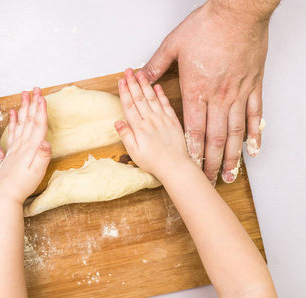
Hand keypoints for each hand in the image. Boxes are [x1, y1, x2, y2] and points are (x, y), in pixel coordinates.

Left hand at [0, 88, 50, 203]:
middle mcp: (23, 144)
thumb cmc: (23, 186)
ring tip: (24, 94)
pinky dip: (12, 121)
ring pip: (21, 122)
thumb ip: (42, 157)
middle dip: (33, 103)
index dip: (41, 110)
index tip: (42, 96)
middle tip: (35, 89)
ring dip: (23, 108)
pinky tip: (12, 113)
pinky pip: (12, 132)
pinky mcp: (11, 152)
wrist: (5, 195)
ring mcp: (16, 147)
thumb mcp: (37, 173)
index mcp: (31, 148)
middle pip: (30, 119)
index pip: (37, 125)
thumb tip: (46, 142)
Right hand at [115, 69, 190, 180]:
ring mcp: (162, 119)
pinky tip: (157, 86)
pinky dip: (161, 94)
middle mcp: (150, 120)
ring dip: (145, 84)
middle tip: (128, 70)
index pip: (129, 105)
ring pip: (151, 97)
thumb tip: (117, 122)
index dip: (124, 91)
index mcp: (138, 127)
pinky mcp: (173, 121)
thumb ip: (125, 135)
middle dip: (132, 82)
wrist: (175, 166)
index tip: (121, 80)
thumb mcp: (133, 152)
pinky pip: (166, 104)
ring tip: (140, 73)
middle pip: (139, 97)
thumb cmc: (153, 162)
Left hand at [142, 1, 270, 184]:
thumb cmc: (207, 26)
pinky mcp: (253, 86)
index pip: (192, 130)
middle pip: (214, 138)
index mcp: (196, 90)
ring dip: (232, 156)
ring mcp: (237, 93)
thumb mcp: (173, 44)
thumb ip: (156, 65)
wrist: (238, 11)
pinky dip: (254, 134)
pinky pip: (255, 115)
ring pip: (235, 132)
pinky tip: (253, 149)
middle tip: (208, 180)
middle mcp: (218, 97)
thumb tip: (141, 76)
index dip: (191, 153)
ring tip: (229, 173)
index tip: (190, 169)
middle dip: (210, 162)